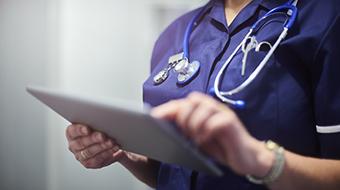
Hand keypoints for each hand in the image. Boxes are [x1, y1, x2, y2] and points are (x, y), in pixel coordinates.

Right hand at [66, 124, 125, 168]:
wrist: (110, 141)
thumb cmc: (101, 129)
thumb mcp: (97, 123)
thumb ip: (97, 121)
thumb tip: (104, 117)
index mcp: (72, 133)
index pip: (72, 131)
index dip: (79, 130)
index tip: (87, 129)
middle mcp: (74, 145)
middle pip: (81, 142)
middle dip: (93, 138)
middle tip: (103, 136)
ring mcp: (80, 156)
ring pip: (89, 152)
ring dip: (102, 147)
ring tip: (112, 142)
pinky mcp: (89, 163)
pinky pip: (97, 159)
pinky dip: (107, 153)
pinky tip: (114, 148)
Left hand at [151, 92, 273, 176]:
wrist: (246, 156)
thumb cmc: (221, 145)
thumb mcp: (198, 137)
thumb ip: (185, 129)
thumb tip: (165, 129)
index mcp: (202, 109)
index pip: (181, 103)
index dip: (166, 109)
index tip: (153, 117)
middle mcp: (212, 107)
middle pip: (191, 100)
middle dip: (183, 116)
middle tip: (184, 132)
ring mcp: (223, 112)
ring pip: (202, 106)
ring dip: (194, 123)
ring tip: (195, 137)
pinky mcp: (232, 122)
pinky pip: (216, 120)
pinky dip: (207, 130)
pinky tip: (204, 140)